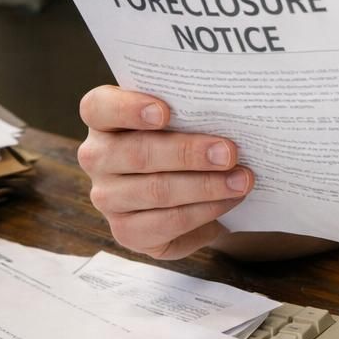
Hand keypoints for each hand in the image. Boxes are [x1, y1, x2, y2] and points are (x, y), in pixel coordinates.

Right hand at [77, 85, 252, 258]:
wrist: (192, 190)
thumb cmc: (186, 139)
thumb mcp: (185, 119)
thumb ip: (192, 111)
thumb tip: (230, 114)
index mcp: (104, 119)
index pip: (98, 107)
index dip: (129, 108)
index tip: (165, 112)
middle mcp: (97, 157)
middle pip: (137, 154)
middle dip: (188, 153)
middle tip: (230, 153)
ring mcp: (107, 197)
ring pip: (155, 191)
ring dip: (205, 186)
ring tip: (242, 180)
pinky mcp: (126, 231)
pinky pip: (166, 223)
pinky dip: (204, 211)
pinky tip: (230, 200)